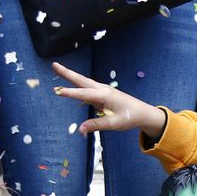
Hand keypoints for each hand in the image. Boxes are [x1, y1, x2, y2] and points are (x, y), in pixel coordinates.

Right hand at [51, 63, 167, 136]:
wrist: (142, 112)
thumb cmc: (129, 117)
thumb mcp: (113, 124)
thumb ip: (96, 125)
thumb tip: (80, 130)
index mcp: (104, 95)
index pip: (83, 94)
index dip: (69, 93)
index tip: (57, 91)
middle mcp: (102, 89)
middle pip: (81, 80)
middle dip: (67, 73)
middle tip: (54, 65)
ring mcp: (102, 90)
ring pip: (83, 81)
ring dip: (71, 76)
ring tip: (59, 70)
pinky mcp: (102, 94)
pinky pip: (87, 88)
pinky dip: (78, 84)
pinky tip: (71, 86)